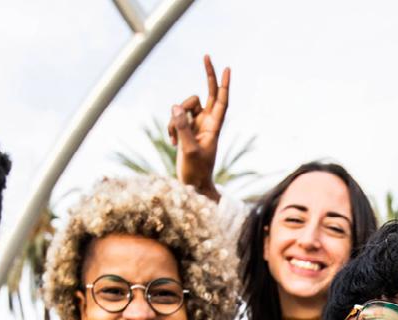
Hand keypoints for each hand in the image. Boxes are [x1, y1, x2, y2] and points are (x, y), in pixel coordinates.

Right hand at [168, 55, 229, 203]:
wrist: (193, 186)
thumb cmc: (196, 172)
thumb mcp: (189, 150)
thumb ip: (182, 128)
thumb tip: (175, 106)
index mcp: (213, 127)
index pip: (220, 101)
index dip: (223, 85)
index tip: (226, 68)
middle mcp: (206, 123)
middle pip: (207, 94)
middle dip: (208, 76)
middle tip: (206, 55)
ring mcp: (195, 125)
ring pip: (183, 107)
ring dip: (174, 119)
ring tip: (174, 139)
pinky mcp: (185, 130)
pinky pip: (174, 118)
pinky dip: (170, 127)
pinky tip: (172, 143)